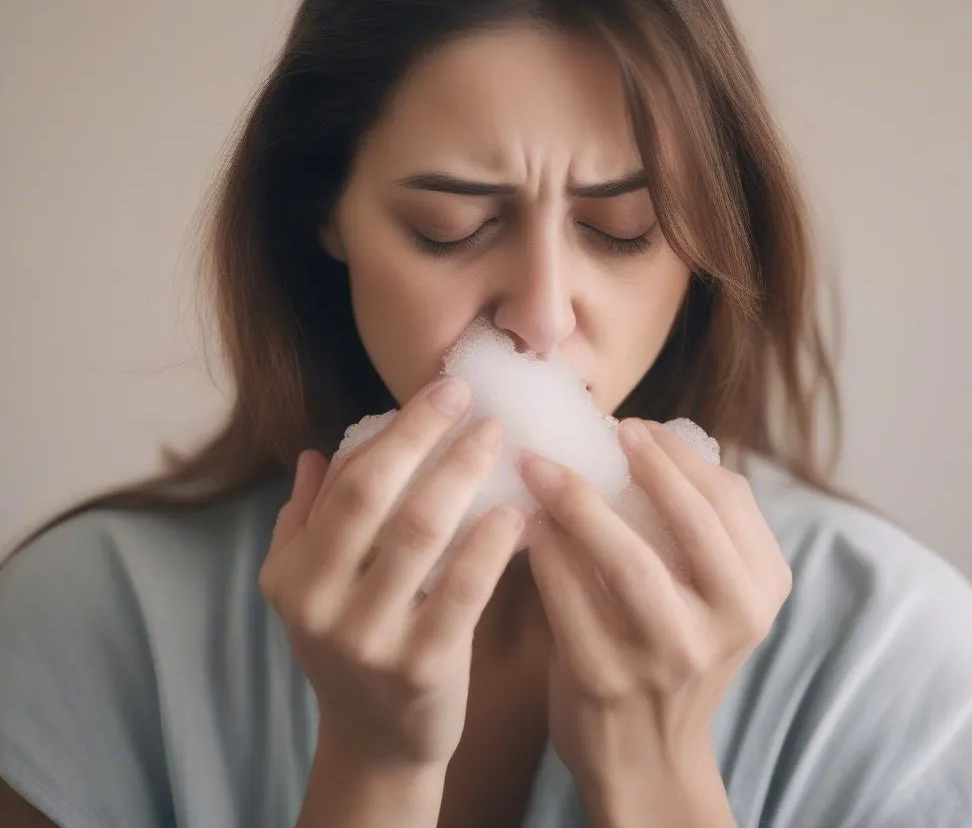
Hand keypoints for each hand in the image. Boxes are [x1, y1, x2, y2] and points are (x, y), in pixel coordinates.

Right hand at [259, 376, 522, 773]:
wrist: (377, 742)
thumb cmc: (351, 646)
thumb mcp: (308, 589)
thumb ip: (306, 521)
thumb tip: (314, 453)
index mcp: (294, 575)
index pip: (346, 482)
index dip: (397, 430)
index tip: (442, 389)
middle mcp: (320, 605)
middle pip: (378, 495)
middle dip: (426, 435)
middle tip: (471, 398)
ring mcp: (370, 638)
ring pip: (422, 532)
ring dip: (465, 474)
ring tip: (498, 438)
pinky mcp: (423, 667)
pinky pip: (463, 589)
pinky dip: (491, 542)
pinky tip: (517, 510)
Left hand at [520, 418, 791, 824]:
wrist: (646, 757)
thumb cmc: (672, 650)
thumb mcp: (712, 595)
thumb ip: (696, 526)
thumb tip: (646, 440)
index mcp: (758, 592)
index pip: (730, 500)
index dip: (680, 456)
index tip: (637, 428)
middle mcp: (726, 624)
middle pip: (691, 524)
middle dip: (647, 465)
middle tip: (606, 429)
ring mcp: (667, 655)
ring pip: (628, 560)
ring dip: (580, 502)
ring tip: (543, 466)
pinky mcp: (604, 676)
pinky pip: (568, 596)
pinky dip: (545, 550)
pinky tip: (526, 521)